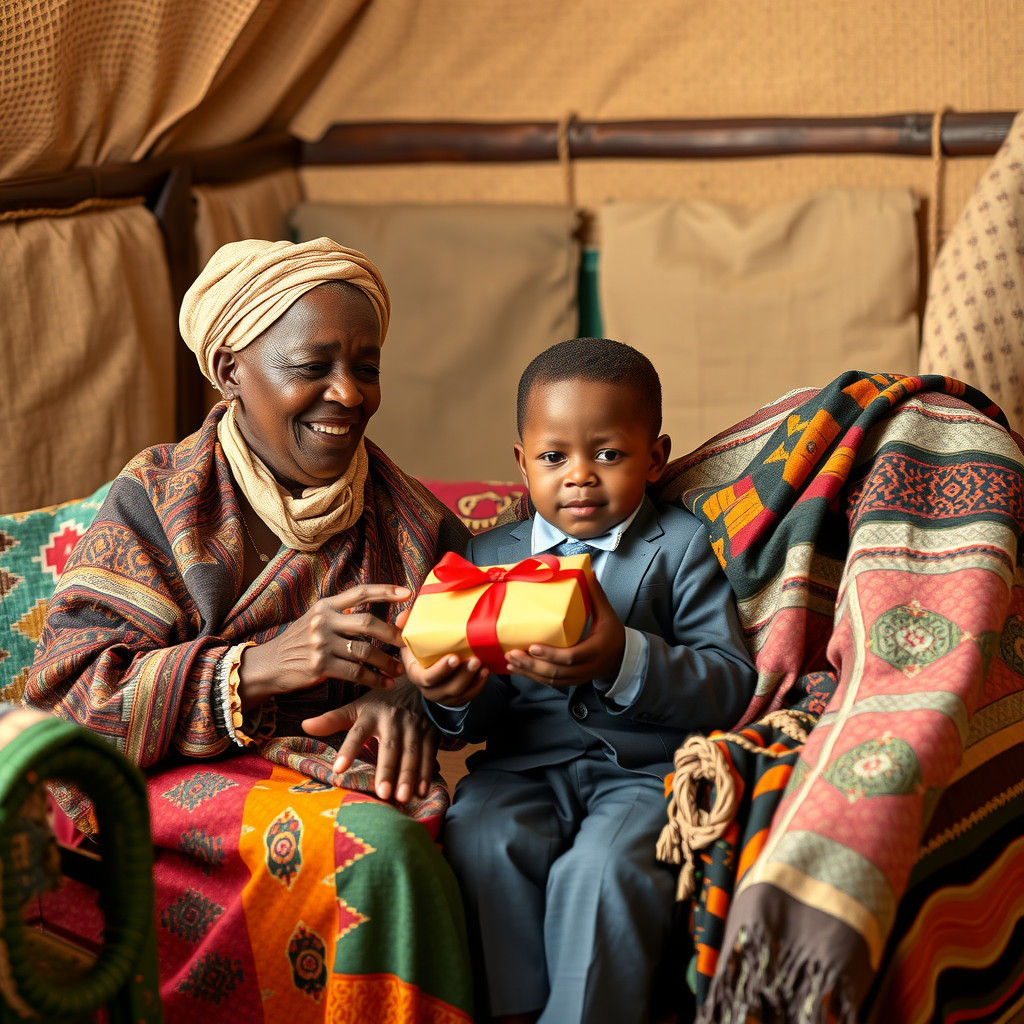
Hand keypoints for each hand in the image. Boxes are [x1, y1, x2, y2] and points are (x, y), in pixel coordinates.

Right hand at [238, 584, 410, 710]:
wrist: (268, 665)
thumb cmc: (299, 642)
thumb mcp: (315, 619)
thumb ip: (340, 614)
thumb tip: (373, 612)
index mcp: (325, 605)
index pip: (361, 592)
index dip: (386, 591)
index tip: (408, 593)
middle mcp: (323, 621)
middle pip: (368, 622)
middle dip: (392, 634)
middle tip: (406, 643)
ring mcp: (321, 643)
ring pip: (365, 651)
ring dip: (386, 662)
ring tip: (398, 669)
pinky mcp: (320, 666)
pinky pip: (356, 673)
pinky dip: (374, 680)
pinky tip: (385, 684)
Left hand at [302, 682, 437, 802]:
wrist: (418, 684)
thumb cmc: (382, 702)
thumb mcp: (357, 707)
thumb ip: (332, 719)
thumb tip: (304, 725)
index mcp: (371, 714)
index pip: (357, 732)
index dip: (348, 749)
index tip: (338, 769)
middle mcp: (393, 720)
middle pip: (390, 747)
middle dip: (387, 770)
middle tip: (383, 794)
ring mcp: (414, 726)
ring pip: (411, 753)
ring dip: (408, 775)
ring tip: (402, 797)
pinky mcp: (430, 733)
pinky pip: (429, 754)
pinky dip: (427, 773)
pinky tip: (421, 791)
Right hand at [396, 609, 490, 706]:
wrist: (430, 664)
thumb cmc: (421, 648)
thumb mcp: (412, 637)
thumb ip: (406, 625)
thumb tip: (403, 616)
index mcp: (416, 673)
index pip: (426, 678)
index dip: (440, 670)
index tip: (454, 657)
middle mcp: (428, 688)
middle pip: (447, 687)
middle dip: (463, 674)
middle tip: (475, 660)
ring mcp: (443, 695)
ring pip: (460, 692)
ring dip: (473, 678)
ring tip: (483, 664)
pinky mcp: (457, 697)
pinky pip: (469, 694)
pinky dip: (478, 684)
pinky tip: (485, 671)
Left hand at [505, 576, 624, 688]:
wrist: (622, 657)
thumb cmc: (613, 634)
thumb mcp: (608, 614)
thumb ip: (596, 595)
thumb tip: (588, 573)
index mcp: (595, 650)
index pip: (571, 656)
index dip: (551, 654)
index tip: (532, 647)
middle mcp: (587, 667)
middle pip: (557, 672)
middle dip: (532, 665)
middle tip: (513, 654)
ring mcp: (579, 676)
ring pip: (552, 680)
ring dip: (529, 673)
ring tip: (511, 662)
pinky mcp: (572, 680)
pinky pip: (552, 683)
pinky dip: (534, 677)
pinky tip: (520, 670)